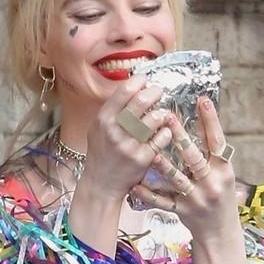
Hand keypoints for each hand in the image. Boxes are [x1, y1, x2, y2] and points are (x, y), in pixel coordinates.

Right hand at [81, 76, 173, 201]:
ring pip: (154, 118)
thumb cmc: (101, 153)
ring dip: (161, 113)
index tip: (146, 80)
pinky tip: (163, 132)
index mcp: (104, 119)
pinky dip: (165, 132)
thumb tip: (131, 86)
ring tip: (161, 115)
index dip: (139, 80)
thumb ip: (112, 109)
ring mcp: (129, 145)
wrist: (101, 184)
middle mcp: (115, 131)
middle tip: (159, 91)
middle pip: (142, 101)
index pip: (125, 90)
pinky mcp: (142, 159)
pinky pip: (161, 138)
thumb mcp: (98, 128)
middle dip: (155, 91)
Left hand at [128, 97, 240, 243]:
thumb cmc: (221, 196)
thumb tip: (202, 120)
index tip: (203, 100)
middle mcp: (211, 183)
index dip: (211, 121)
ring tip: (151, 151)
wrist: (220, 232)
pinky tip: (136, 185)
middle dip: (181, 138)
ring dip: (163, 165)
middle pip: (195, 157)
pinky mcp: (182, 211)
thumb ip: (212, 153)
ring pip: (177, 179)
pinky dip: (148, 194)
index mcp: (224, 170)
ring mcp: (196, 198)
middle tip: (167, 118)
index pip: (218, 141)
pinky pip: (162, 201)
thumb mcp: (223, 174)